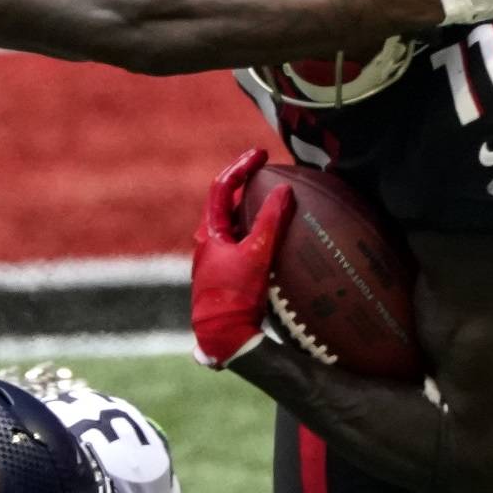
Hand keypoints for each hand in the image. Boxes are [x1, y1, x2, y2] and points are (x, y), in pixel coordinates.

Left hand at [191, 148, 293, 368]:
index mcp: (208, 232)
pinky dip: (259, 232)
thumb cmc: (235, 296)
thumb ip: (270, 221)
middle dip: (246, 183)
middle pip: (226, 202)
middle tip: (267, 171)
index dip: (241, 167)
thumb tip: (284, 190)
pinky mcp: (227, 275)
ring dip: (252, 208)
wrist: (223, 338)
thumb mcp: (256, 255)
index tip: (261, 154)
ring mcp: (216, 259)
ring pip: (234, 224)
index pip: (222, 187)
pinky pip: (243, 244)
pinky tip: (281, 241)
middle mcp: (209, 243)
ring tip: (276, 199)